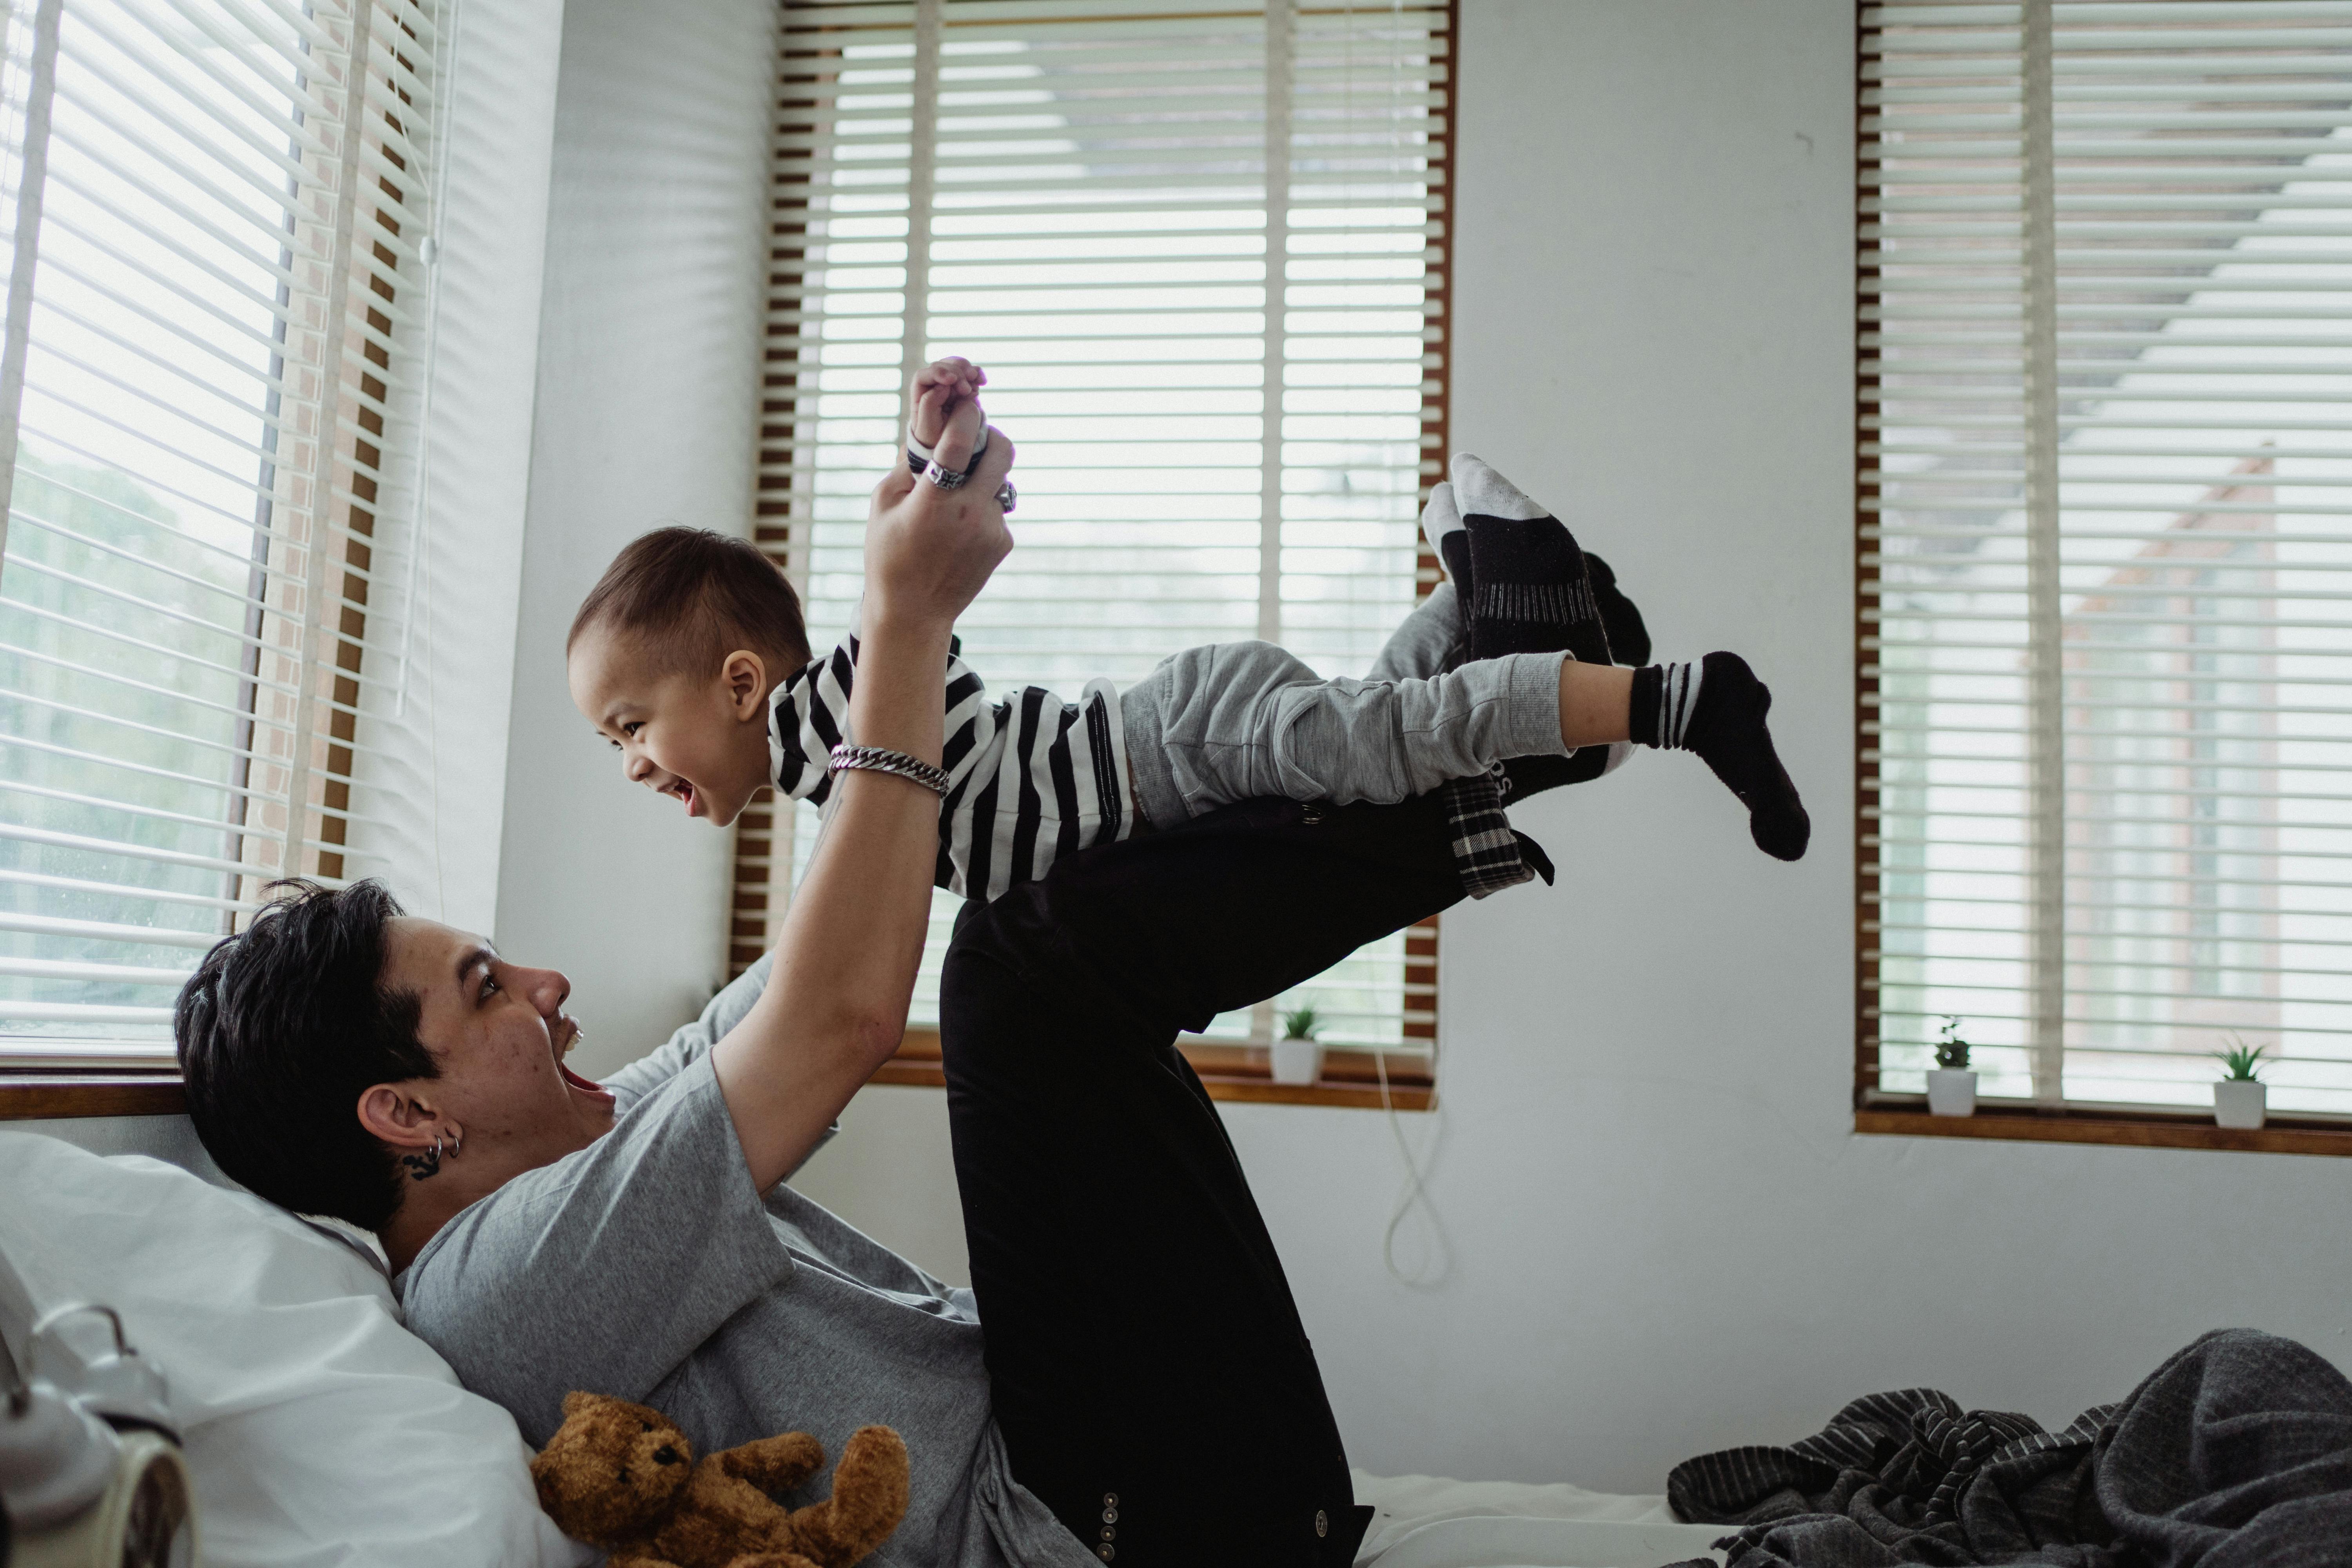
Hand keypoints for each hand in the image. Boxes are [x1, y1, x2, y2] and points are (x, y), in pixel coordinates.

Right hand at [864, 423, 1013, 631]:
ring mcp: (991, 530)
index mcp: (934, 501)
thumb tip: (927, 431)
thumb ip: (907, 466)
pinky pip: (998, 510)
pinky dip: (982, 508)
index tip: (967, 404)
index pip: (960, 443)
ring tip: (957, 497)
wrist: (914, 612)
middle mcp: (969, 513)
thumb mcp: (883, 505)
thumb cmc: (889, 555)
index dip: (967, 415)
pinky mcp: (1003, 543)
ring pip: (999, 482)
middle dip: (993, 435)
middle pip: (1002, 453)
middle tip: (979, 435)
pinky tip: (960, 530)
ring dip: (983, 478)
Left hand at [910, 356, 985, 460]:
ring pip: (955, 365)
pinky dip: (977, 373)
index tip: (952, 380)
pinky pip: (969, 372)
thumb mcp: (928, 428)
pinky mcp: (962, 385)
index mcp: (919, 395)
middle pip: (941, 366)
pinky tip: (982, 382)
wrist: (949, 446)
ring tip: (976, 381)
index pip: (923, 376)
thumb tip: (941, 386)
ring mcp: (948, 384)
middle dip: (956, 373)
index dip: (937, 373)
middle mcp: (932, 385)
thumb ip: (929, 405)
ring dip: (967, 370)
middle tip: (966, 389)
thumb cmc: (935, 438)